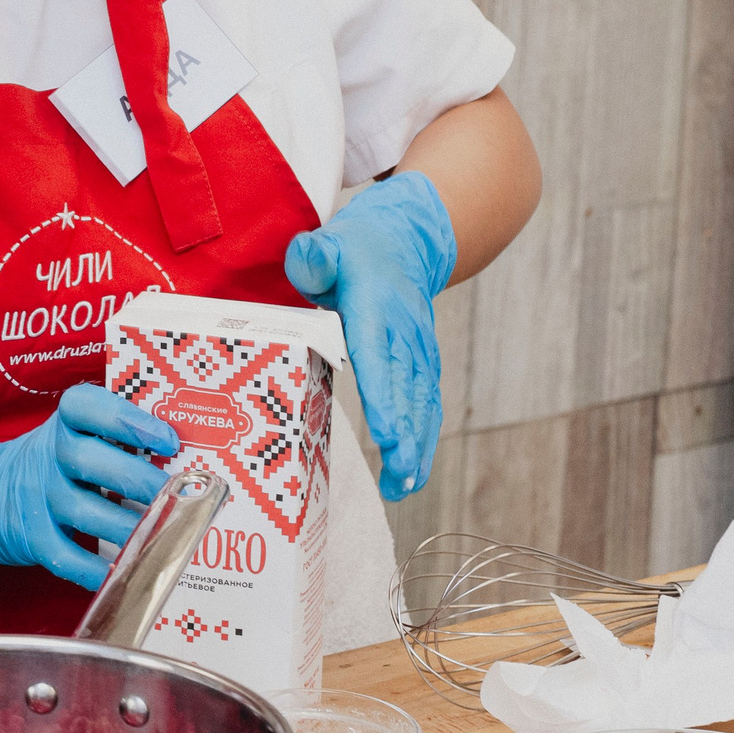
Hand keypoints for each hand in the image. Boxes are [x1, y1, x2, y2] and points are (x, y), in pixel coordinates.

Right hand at [0, 383, 177, 587]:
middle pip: (86, 459)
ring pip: (83, 511)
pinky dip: (97, 569)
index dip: (126, 420)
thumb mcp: (79, 434)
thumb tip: (196, 453)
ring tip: (167, 535)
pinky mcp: (34, 537)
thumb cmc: (62, 459)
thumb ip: (124, 437)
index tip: (167, 440)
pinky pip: (66, 556)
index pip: (85, 406)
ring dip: (129, 526)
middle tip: (179, 495)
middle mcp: (49, 455)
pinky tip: (129, 572)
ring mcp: (39, 497)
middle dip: (137, 479)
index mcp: (66, 421)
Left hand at [286, 170, 456, 501]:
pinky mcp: (423, 364)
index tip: (386, 436)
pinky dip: (423, 440)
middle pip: (406, 391)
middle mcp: (405, 335)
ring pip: (422, 405)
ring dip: (417, 448)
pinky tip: (414, 473)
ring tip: (405, 487)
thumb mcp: (326, 245)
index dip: (385, 399)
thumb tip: (306, 259)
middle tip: (399, 479)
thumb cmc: (352, 252)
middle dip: (404, 438)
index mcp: (378, 310)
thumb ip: (313, 256)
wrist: (402, 244)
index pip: (380, 358)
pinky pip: (426, 405)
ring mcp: (419, 352)